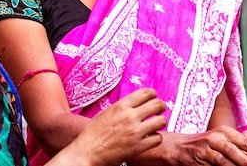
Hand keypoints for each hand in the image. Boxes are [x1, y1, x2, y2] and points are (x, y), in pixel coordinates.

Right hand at [48, 88, 166, 165]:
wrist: (85, 153)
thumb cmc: (92, 135)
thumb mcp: (106, 113)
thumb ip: (122, 107)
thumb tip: (137, 103)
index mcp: (121, 106)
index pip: (147, 92)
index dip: (153, 95)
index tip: (154, 98)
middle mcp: (129, 116)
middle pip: (157, 104)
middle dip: (161, 107)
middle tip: (160, 111)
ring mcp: (135, 132)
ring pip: (161, 121)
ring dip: (160, 122)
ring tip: (156, 125)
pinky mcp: (138, 147)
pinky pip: (158, 138)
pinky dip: (156, 138)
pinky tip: (150, 139)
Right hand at [132, 125, 246, 165]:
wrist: (175, 147)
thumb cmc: (201, 145)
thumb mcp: (219, 141)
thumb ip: (235, 148)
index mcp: (224, 131)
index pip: (246, 142)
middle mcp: (216, 137)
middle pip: (238, 152)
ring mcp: (206, 149)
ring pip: (227, 162)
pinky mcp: (198, 159)